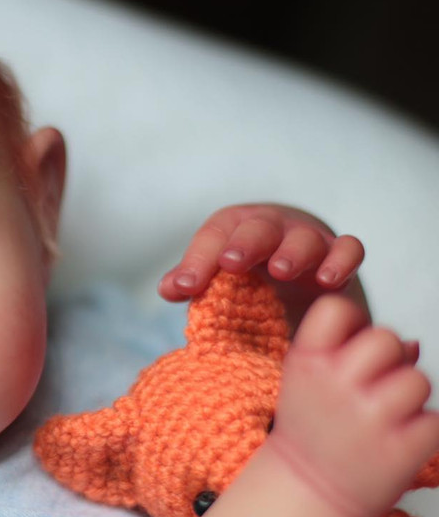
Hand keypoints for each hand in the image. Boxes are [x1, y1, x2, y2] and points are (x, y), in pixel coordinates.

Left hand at [159, 203, 366, 326]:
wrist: (299, 272)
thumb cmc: (245, 274)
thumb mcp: (215, 276)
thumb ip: (193, 282)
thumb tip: (168, 288)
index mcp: (233, 230)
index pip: (214, 237)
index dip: (197, 261)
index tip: (185, 287)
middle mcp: (271, 228)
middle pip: (259, 228)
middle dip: (245, 243)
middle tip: (231, 262)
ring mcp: (308, 240)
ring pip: (305, 238)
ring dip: (293, 252)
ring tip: (280, 270)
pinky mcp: (340, 257)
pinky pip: (348, 250)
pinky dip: (342, 260)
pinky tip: (329, 281)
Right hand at [266, 295, 435, 516]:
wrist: (309, 492)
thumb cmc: (313, 431)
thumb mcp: (310, 382)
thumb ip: (349, 353)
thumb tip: (413, 345)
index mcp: (306, 363)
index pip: (336, 309)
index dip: (353, 322)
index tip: (350, 343)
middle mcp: (334, 384)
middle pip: (385, 338)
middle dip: (389, 359)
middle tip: (374, 384)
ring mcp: (368, 417)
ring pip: (417, 380)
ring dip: (410, 396)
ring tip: (387, 416)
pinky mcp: (401, 449)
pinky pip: (435, 420)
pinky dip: (424, 429)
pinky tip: (397, 439)